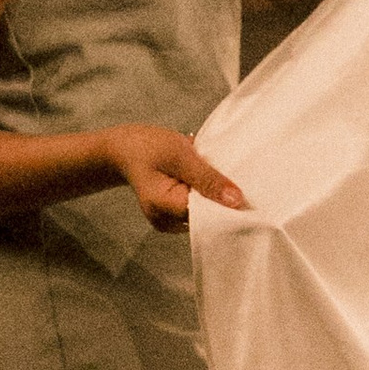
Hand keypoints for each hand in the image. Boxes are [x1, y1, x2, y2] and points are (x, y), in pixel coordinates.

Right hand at [104, 125, 248, 226]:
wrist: (124, 149)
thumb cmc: (148, 147)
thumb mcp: (180, 155)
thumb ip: (207, 178)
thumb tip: (237, 201)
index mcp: (164, 209)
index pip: (208, 216)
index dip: (227, 203)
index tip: (244, 187)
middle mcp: (166, 223)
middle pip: (207, 217)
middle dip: (220, 198)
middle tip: (229, 174)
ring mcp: (169, 222)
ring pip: (203, 213)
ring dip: (212, 195)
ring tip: (211, 173)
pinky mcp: (173, 216)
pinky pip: (197, 208)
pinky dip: (203, 194)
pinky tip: (202, 179)